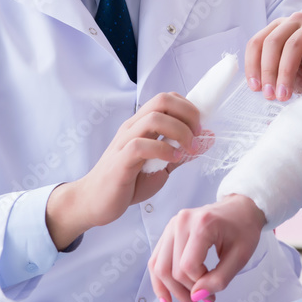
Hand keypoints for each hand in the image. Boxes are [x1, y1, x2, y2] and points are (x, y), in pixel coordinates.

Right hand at [45, 93, 206, 249]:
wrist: (94, 202)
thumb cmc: (127, 182)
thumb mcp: (162, 166)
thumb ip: (182, 152)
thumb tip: (208, 139)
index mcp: (142, 124)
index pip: (167, 98)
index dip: (189, 108)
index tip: (200, 128)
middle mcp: (133, 127)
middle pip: (162, 100)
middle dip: (188, 113)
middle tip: (197, 135)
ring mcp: (125, 142)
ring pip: (153, 118)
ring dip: (179, 131)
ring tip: (189, 148)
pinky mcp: (120, 161)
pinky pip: (141, 145)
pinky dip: (163, 149)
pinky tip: (173, 159)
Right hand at [148, 194, 265, 301]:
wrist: (240, 208)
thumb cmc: (243, 230)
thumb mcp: (240, 257)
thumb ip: (219, 279)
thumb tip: (196, 296)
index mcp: (202, 224)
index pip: (188, 266)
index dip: (198, 285)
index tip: (212, 292)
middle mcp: (182, 221)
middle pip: (171, 268)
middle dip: (184, 291)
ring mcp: (172, 224)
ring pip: (159, 266)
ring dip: (170, 289)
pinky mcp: (169, 230)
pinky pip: (156, 259)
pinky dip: (160, 279)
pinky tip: (167, 294)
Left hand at [245, 12, 301, 100]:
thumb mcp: (291, 75)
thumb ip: (276, 78)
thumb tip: (260, 91)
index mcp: (277, 30)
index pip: (256, 42)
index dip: (252, 65)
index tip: (255, 88)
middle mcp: (293, 22)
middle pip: (272, 43)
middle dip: (269, 71)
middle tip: (271, 95)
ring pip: (293, 43)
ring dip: (286, 71)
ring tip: (286, 93)